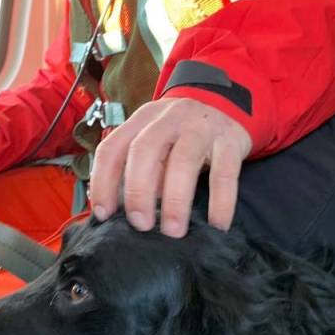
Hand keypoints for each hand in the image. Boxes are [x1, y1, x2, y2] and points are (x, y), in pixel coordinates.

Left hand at [90, 98, 251, 236]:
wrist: (228, 104)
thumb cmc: (183, 134)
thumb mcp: (157, 141)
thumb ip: (142, 169)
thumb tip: (129, 213)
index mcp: (142, 120)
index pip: (113, 148)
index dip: (103, 181)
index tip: (104, 214)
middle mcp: (169, 119)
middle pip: (145, 150)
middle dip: (138, 191)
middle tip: (141, 224)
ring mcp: (201, 127)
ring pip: (184, 160)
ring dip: (175, 200)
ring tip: (173, 231)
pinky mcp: (231, 140)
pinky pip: (224, 174)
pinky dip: (221, 202)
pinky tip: (217, 225)